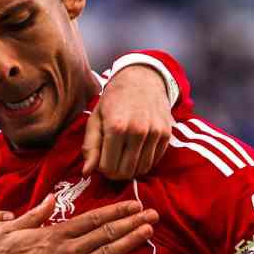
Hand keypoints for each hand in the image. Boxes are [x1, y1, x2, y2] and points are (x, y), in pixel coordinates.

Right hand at [0, 196, 157, 253]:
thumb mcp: (8, 233)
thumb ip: (33, 215)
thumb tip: (50, 199)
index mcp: (54, 236)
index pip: (93, 219)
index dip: (116, 211)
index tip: (134, 204)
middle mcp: (68, 252)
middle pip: (106, 234)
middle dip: (132, 223)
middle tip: (153, 215)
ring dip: (131, 241)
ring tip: (149, 232)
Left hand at [82, 65, 173, 179]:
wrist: (142, 80)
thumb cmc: (113, 101)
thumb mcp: (95, 120)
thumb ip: (90, 147)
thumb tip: (86, 173)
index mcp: (116, 127)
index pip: (107, 168)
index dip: (101, 169)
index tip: (101, 161)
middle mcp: (138, 131)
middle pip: (125, 172)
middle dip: (115, 172)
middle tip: (111, 162)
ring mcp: (155, 133)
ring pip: (141, 169)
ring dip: (130, 169)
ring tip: (123, 157)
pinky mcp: (167, 134)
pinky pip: (154, 161)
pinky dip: (144, 162)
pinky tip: (136, 152)